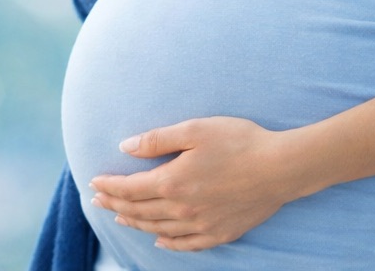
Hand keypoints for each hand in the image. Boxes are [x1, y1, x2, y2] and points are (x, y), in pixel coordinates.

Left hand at [88, 116, 302, 250]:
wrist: (281, 168)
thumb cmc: (239, 141)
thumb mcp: (195, 130)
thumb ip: (157, 140)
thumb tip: (125, 146)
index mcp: (172, 182)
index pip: (130, 189)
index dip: (109, 186)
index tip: (94, 182)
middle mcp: (182, 210)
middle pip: (139, 210)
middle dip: (115, 204)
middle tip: (98, 200)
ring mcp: (201, 225)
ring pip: (158, 229)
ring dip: (136, 223)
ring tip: (121, 217)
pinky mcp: (220, 233)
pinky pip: (186, 245)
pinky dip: (168, 244)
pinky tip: (160, 241)